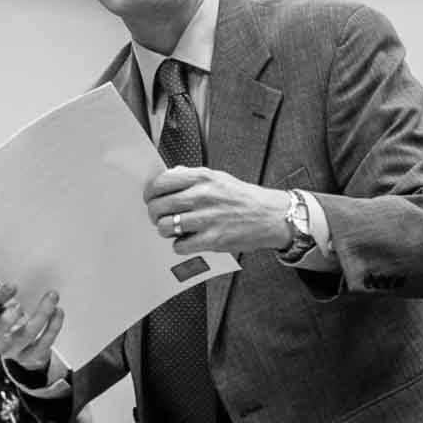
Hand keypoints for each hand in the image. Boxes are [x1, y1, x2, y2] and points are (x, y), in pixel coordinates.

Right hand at [0, 282, 62, 374]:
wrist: (23, 343)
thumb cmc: (12, 315)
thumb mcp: (4, 303)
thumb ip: (7, 293)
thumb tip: (22, 275)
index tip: (12, 285)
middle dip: (6, 320)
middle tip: (19, 306)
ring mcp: (12, 350)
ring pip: (25, 336)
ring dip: (41, 315)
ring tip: (52, 297)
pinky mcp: (29, 357)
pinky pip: (42, 345)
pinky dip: (52, 328)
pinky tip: (58, 313)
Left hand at [145, 167, 290, 254]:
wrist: (271, 215)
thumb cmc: (243, 197)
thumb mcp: (217, 177)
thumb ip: (191, 176)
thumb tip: (168, 176)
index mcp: (202, 178)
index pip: (161, 182)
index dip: (150, 192)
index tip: (151, 198)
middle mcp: (203, 196)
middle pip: (158, 206)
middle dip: (154, 213)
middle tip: (160, 216)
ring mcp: (207, 219)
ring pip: (165, 226)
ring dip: (165, 230)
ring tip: (174, 229)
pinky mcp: (213, 240)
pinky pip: (180, 246)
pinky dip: (179, 246)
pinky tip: (188, 240)